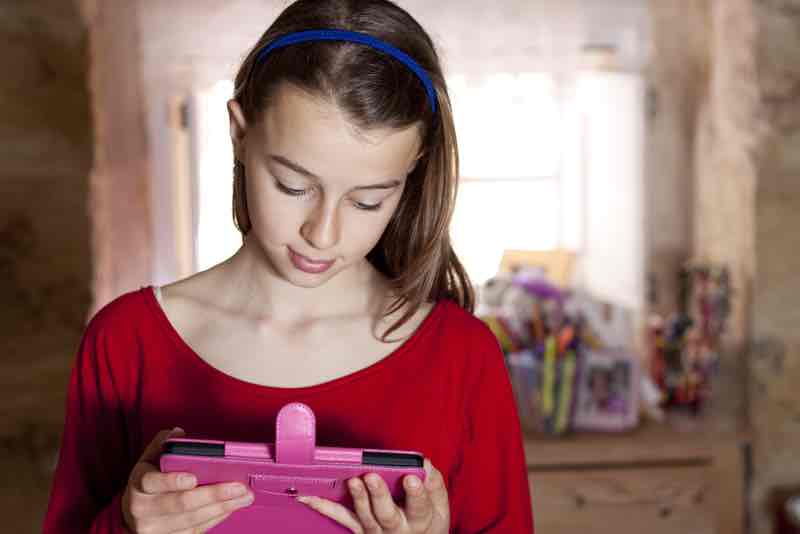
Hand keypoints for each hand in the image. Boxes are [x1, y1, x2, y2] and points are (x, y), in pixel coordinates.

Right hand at [122, 427, 254, 532]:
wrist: (134, 513)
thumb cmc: (149, 482)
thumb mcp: (150, 459)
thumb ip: (164, 444)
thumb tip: (179, 433)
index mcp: (139, 483)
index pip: (152, 482)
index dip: (172, 481)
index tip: (194, 478)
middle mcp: (143, 508)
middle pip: (180, 503)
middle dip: (213, 494)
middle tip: (238, 486)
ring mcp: (155, 528)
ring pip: (192, 519)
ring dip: (222, 508)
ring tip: (243, 497)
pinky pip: (196, 530)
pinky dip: (216, 518)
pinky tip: (231, 507)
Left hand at [297, 458, 449, 533]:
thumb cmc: (427, 522)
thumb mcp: (440, 507)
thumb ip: (433, 484)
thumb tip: (424, 464)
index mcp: (420, 520)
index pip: (420, 506)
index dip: (416, 493)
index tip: (410, 478)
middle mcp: (396, 529)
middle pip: (387, 514)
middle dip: (378, 495)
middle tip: (371, 476)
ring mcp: (375, 531)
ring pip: (364, 517)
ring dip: (357, 498)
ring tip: (352, 481)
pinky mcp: (359, 530)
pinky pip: (342, 518)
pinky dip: (323, 506)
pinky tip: (307, 497)